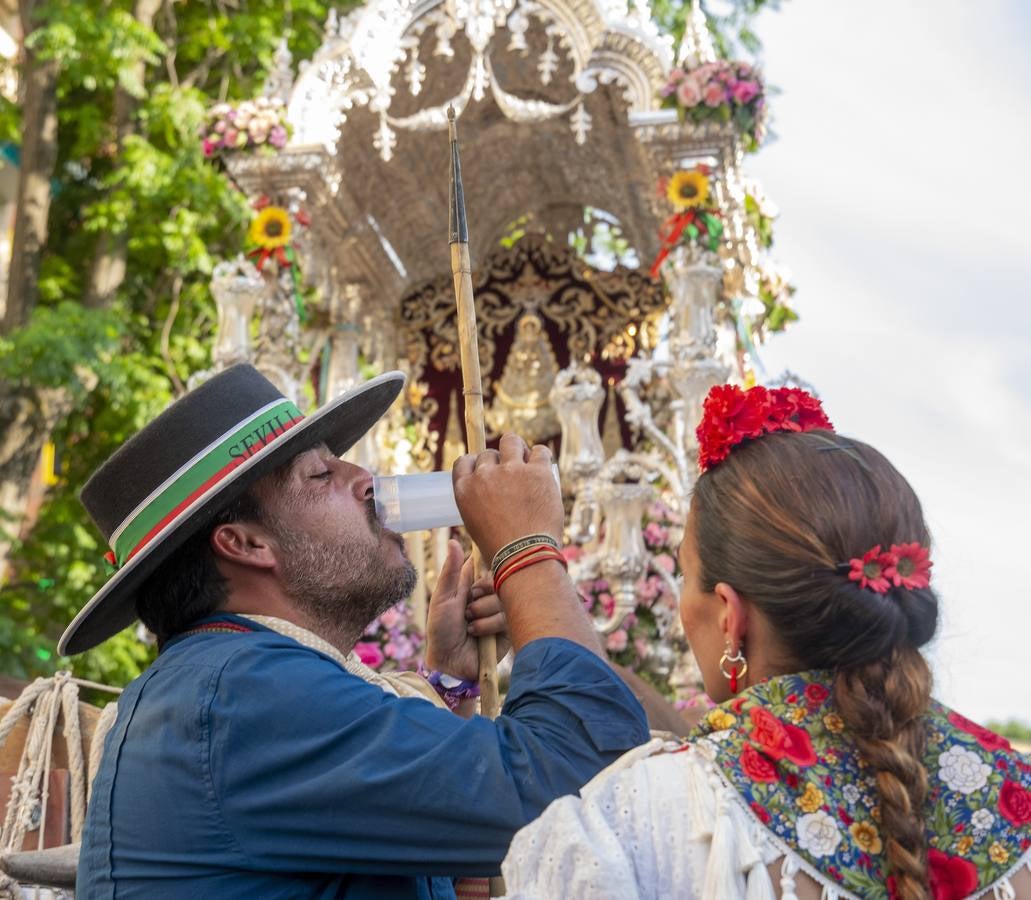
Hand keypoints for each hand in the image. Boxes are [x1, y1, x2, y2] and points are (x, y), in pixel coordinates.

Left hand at [423, 539, 509, 680]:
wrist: (449, 663)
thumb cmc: (440, 630)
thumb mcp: (442, 598)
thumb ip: (451, 571)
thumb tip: (453, 540)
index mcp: (473, 585)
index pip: (487, 565)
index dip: (481, 573)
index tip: (471, 586)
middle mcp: (489, 596)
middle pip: (499, 578)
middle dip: (481, 594)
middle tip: (467, 608)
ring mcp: (501, 611)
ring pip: (503, 597)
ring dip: (482, 612)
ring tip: (469, 625)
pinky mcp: (509, 628)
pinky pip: (507, 616)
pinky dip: (488, 625)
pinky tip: (477, 634)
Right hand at [452, 433, 563, 563]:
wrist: (524, 556)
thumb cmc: (501, 550)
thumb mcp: (475, 524)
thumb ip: (478, 503)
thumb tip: (490, 496)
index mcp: (465, 489)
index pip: (464, 461)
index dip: (476, 463)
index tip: (487, 469)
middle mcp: (484, 475)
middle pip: (489, 453)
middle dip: (500, 462)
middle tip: (512, 476)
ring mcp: (511, 470)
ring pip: (511, 441)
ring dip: (517, 448)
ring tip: (526, 460)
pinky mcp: (536, 471)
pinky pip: (540, 451)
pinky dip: (541, 456)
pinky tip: (543, 467)